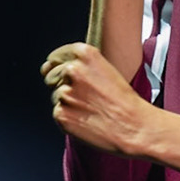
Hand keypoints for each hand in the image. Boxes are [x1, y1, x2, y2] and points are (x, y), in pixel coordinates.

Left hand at [42, 42, 179, 174]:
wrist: (134, 126)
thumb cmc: (123, 100)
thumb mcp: (104, 68)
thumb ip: (76, 64)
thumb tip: (44, 69)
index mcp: (84, 54)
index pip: (55, 57)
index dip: (61, 68)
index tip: (74, 79)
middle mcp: (72, 70)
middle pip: (51, 77)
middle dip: (64, 86)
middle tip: (89, 98)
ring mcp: (65, 92)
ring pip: (55, 96)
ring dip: (68, 103)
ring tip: (91, 109)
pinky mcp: (61, 113)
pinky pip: (57, 113)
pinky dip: (69, 118)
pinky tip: (87, 120)